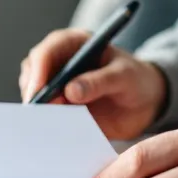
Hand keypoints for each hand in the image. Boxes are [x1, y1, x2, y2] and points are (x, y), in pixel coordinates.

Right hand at [19, 28, 167, 140]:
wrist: (145, 102)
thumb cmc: (136, 80)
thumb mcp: (124, 76)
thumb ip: (100, 81)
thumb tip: (70, 91)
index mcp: (73, 43)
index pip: (47, 51)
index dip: (38, 71)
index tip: (38, 92)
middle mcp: (59, 62)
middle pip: (32, 74)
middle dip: (33, 93)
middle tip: (40, 115)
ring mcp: (56, 85)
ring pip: (34, 95)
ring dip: (38, 110)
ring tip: (51, 125)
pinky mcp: (59, 107)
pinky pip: (45, 115)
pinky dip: (46, 123)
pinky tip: (55, 133)